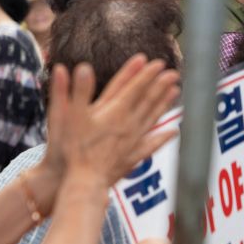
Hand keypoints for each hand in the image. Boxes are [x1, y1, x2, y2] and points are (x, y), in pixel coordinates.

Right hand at [44, 56, 180, 187]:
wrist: (84, 181)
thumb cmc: (73, 150)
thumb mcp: (67, 116)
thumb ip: (76, 91)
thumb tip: (82, 67)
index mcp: (113, 112)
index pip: (132, 88)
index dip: (144, 74)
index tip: (156, 62)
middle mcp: (127, 124)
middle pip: (147, 100)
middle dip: (160, 85)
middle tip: (173, 73)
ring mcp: (133, 140)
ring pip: (152, 117)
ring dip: (164, 103)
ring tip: (176, 91)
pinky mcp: (133, 156)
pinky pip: (152, 144)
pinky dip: (163, 137)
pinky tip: (174, 131)